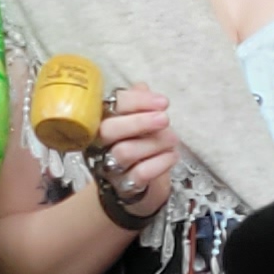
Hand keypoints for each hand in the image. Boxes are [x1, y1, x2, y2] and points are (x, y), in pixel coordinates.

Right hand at [92, 85, 181, 221]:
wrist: (137, 186)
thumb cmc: (137, 145)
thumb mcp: (138, 122)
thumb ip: (138, 104)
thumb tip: (142, 87)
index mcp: (100, 121)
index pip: (111, 105)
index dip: (137, 101)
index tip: (163, 102)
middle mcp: (99, 144)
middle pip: (108, 130)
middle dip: (139, 121)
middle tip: (165, 119)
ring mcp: (109, 166)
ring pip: (124, 152)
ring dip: (153, 142)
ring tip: (173, 139)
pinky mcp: (124, 186)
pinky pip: (139, 174)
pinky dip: (160, 163)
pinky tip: (173, 156)